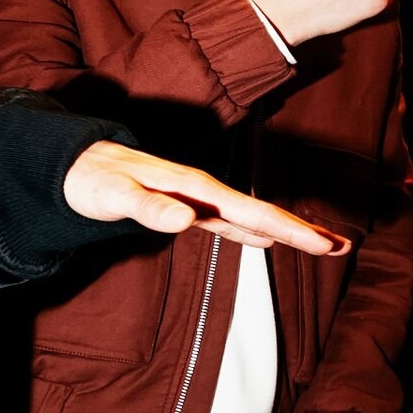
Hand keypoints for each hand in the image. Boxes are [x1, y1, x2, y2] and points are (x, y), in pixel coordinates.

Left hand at [64, 141, 349, 254]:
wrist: (69, 165)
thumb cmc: (87, 180)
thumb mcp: (110, 194)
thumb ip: (147, 207)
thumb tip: (187, 221)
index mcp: (195, 190)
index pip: (252, 213)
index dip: (290, 229)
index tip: (323, 244)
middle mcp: (203, 194)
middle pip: (263, 215)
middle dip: (304, 231)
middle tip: (342, 247)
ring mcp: (197, 202)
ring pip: (252, 219)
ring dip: (288, 232)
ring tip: (323, 244)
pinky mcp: (187, 210)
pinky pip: (231, 223)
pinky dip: (255, 233)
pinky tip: (268, 241)